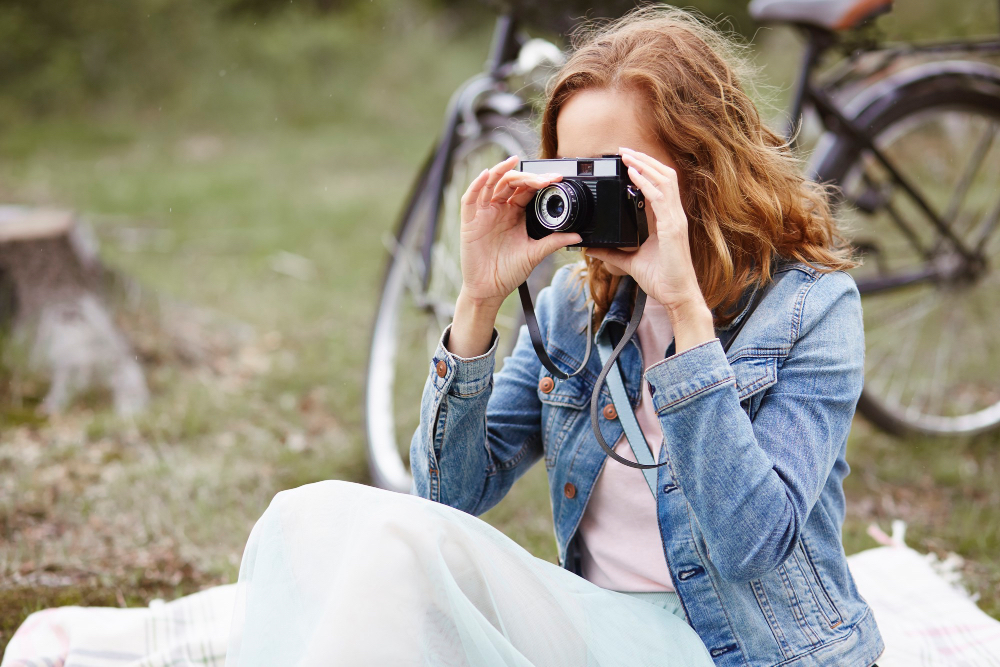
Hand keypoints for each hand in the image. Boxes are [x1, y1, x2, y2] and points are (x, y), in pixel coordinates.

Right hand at [459, 155, 581, 308]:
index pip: (527, 190)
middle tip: (543, 178)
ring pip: (490, 184)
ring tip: (512, 161)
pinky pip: (470, 198)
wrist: (490, 290)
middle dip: (527, 176)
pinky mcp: (469, 221)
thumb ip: (554, 242)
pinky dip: (477, 184)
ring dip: (500, 171)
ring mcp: (484, 214)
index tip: (557, 179)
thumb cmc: (509, 272)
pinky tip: (486, 175)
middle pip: (511, 183)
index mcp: (516, 214)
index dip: (540, 181)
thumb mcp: (535, 254)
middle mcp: (500, 209)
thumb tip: (577, 235)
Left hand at [585, 147, 714, 351]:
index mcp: (667, 220)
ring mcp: (675, 221)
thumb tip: (593, 249)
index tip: (628, 161)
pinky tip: (633, 175)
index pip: (660, 186)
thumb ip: (613, 254)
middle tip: (625, 150)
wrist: (677, 296)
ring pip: (665, 181)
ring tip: (628, 156)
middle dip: (645, 160)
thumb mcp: (630, 262)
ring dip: (645, 165)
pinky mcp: (672, 229)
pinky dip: (646, 184)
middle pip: (664, 176)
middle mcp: (674, 216)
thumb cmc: (662, 279)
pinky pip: (660, 199)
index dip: (647, 170)